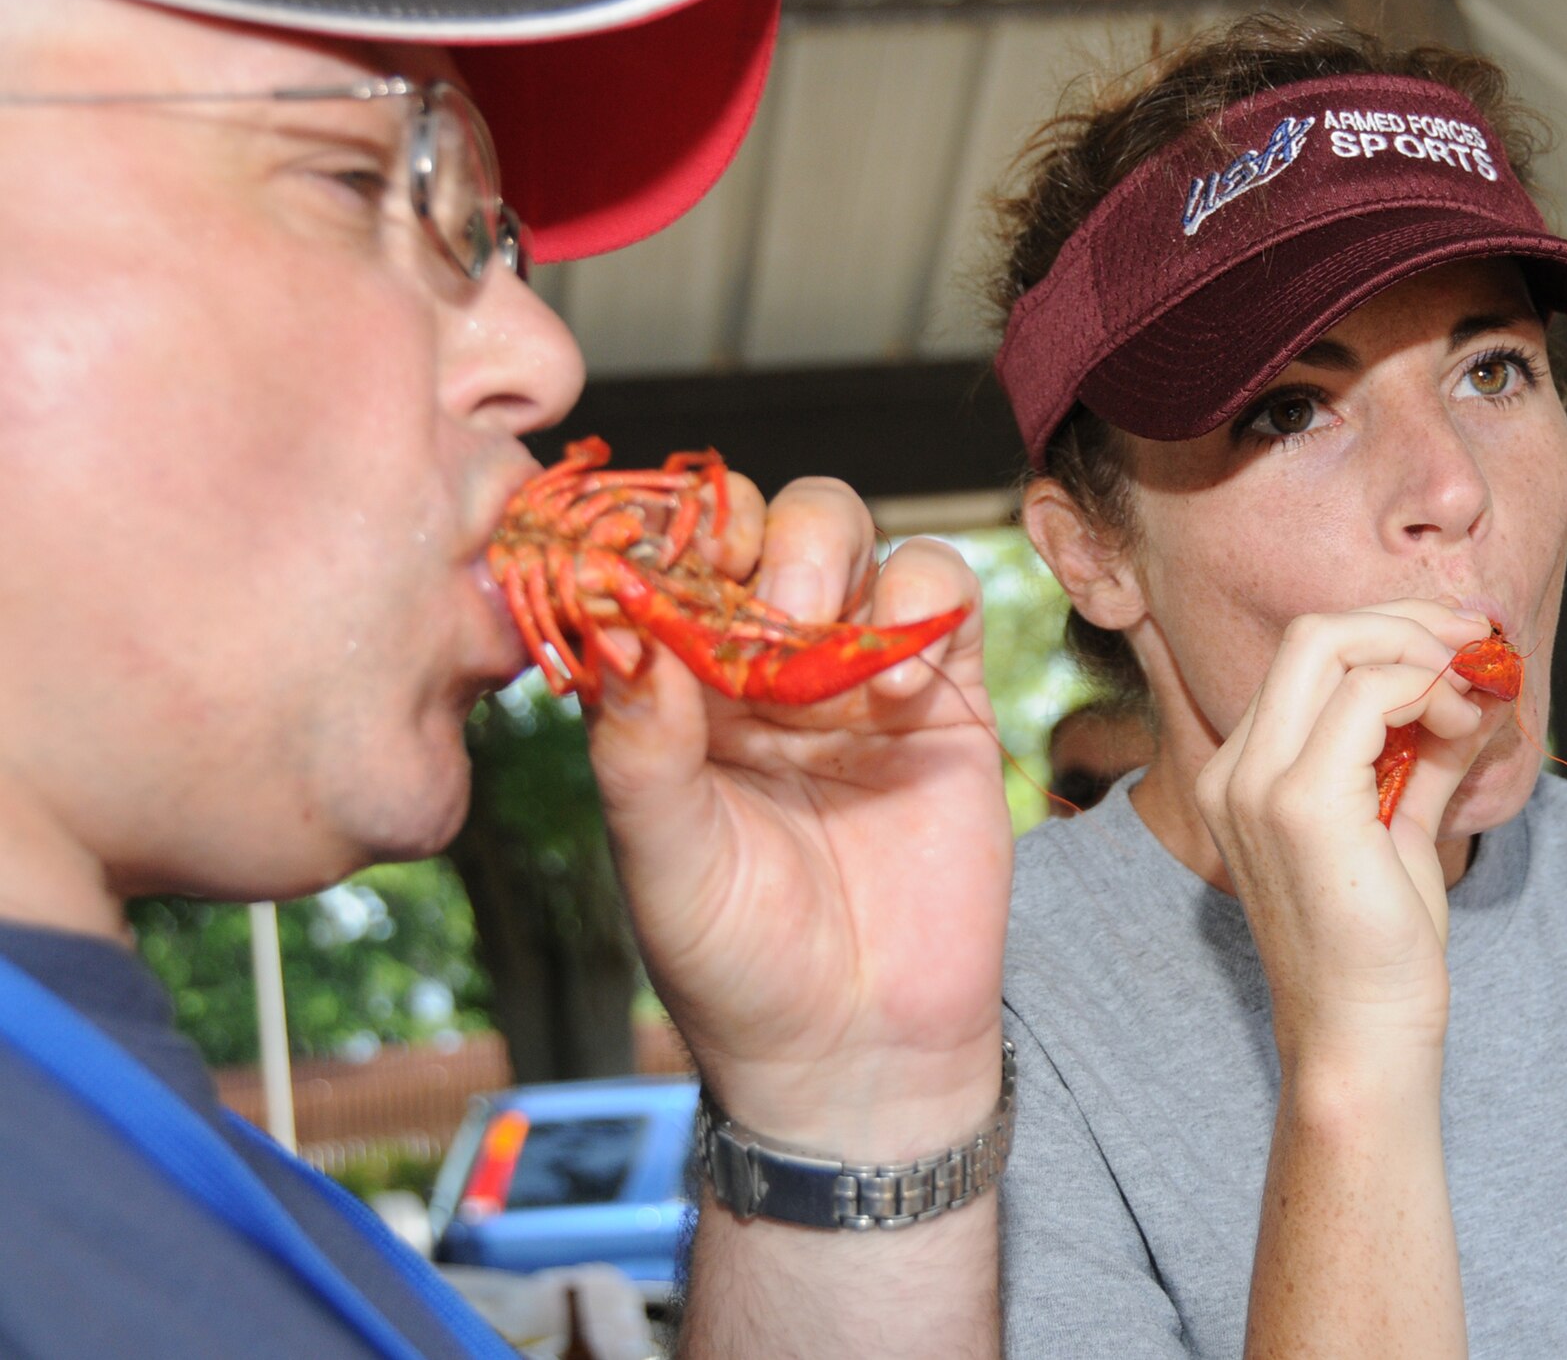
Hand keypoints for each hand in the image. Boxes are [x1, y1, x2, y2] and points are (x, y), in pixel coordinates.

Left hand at [585, 473, 1011, 1156]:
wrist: (861, 1046)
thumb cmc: (737, 962)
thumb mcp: (662, 858)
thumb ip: (638, 744)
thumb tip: (621, 624)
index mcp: (676, 688)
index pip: (666, 561)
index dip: (667, 534)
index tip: (669, 557)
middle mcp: (763, 661)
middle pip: (764, 521)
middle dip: (763, 537)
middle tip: (771, 606)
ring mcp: (855, 670)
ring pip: (853, 533)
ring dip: (836, 562)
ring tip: (828, 654)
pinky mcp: (945, 691)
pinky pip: (944, 590)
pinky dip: (924, 606)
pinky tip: (896, 692)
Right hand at [1193, 600, 1503, 1074]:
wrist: (1362, 1041)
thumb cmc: (1381, 951)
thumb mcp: (1400, 829)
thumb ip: (1423, 756)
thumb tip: (1474, 690)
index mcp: (1244, 773)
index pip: (1308, 658)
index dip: (1393, 634)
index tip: (1463, 649)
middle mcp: (1236, 770)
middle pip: (1313, 633)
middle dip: (1408, 622)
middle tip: (1478, 644)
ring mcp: (1259, 785)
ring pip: (1333, 644)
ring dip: (1424, 653)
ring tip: (1474, 697)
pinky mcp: (1301, 805)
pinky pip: (1368, 695)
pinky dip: (1428, 690)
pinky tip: (1463, 725)